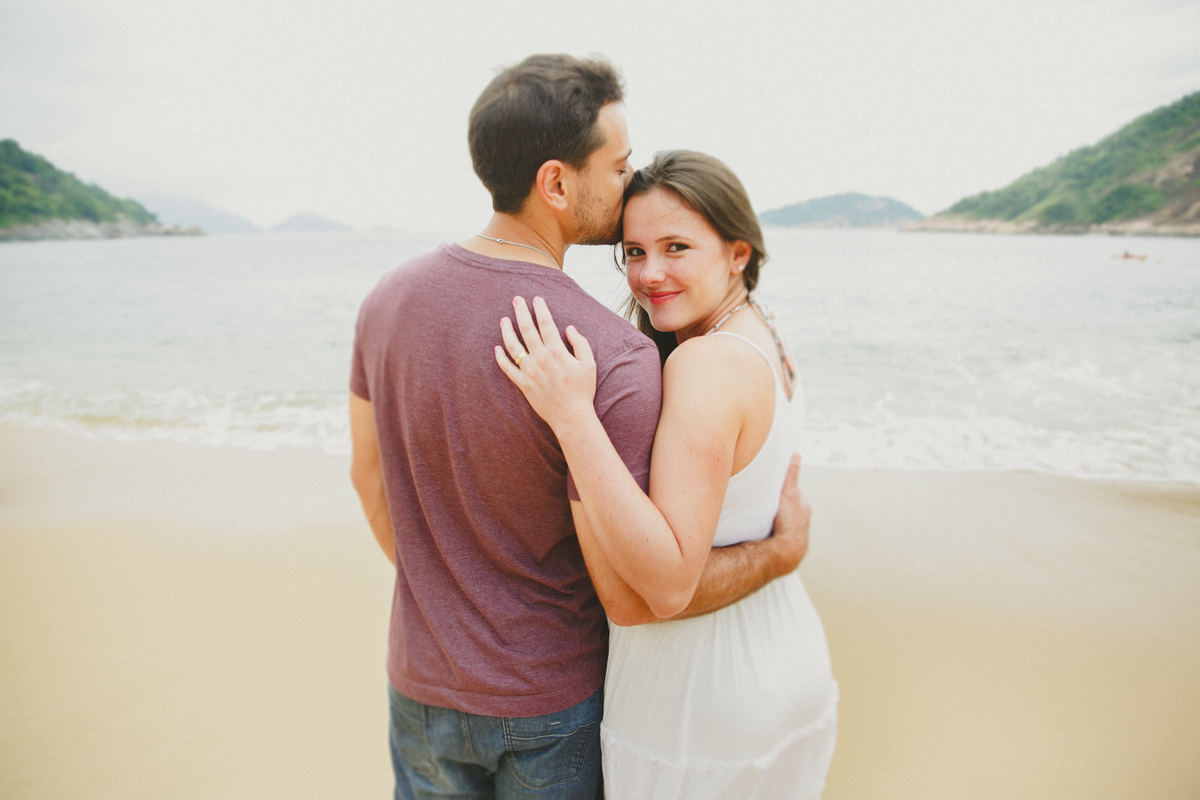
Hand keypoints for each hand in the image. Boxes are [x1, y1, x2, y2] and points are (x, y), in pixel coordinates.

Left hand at [495, 296, 597, 432]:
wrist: (571, 416)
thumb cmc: (582, 390)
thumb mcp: (589, 364)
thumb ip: (580, 343)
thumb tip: (569, 328)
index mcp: (557, 351)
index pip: (546, 324)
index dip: (540, 309)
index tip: (536, 299)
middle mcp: (540, 358)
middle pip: (527, 329)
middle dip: (521, 312)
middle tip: (516, 300)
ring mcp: (529, 371)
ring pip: (513, 346)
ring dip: (507, 331)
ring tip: (503, 320)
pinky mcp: (523, 383)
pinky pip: (508, 368)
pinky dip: (501, 358)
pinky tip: (497, 348)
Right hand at [770, 453, 811, 572]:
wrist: (787, 550)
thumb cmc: (789, 521)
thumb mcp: (789, 493)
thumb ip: (792, 474)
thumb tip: (796, 454)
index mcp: (805, 507)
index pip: (795, 493)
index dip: (784, 489)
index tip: (774, 487)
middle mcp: (803, 520)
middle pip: (792, 507)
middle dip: (782, 504)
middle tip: (768, 501)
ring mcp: (798, 533)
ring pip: (787, 521)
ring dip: (778, 518)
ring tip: (765, 516)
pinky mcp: (790, 545)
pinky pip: (782, 534)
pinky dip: (776, 531)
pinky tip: (767, 532)